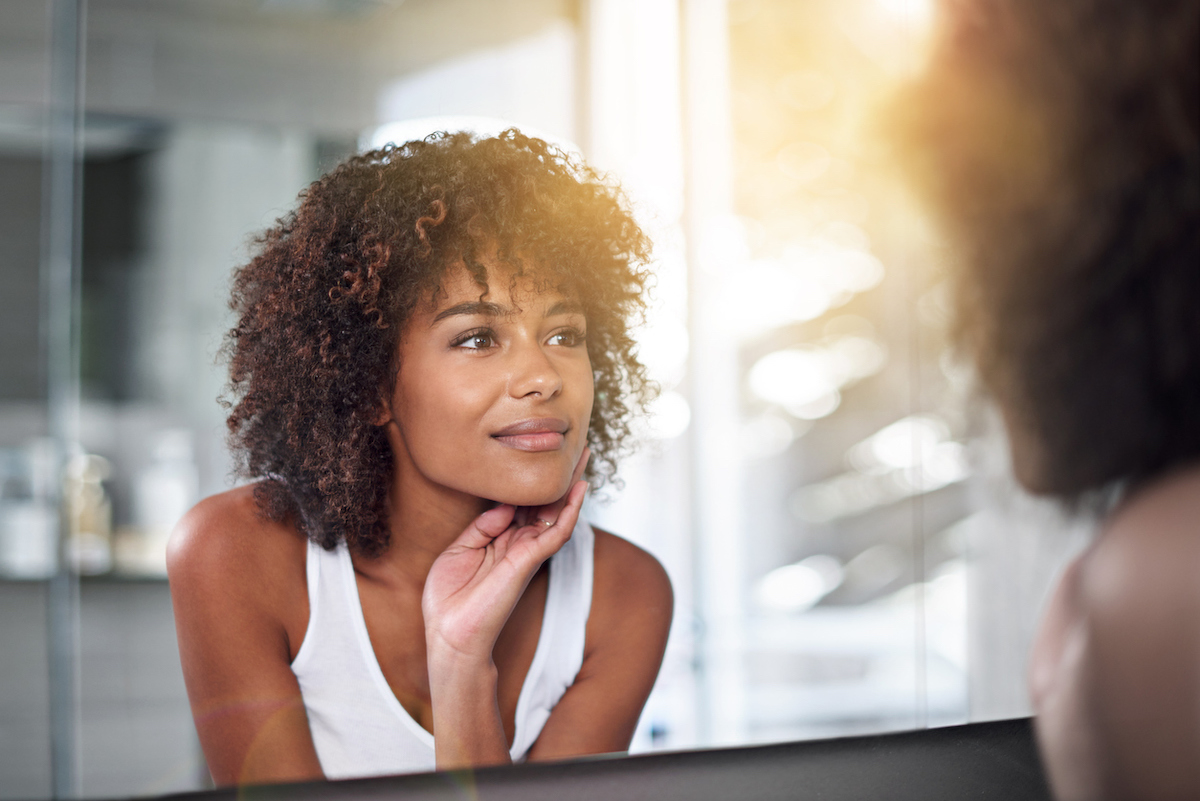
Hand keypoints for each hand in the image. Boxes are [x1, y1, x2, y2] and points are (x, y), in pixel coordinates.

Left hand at [422, 448, 590, 665]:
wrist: (449, 634)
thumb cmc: (449, 599)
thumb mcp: (458, 551)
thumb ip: (482, 526)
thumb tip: (505, 504)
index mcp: (499, 540)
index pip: (521, 503)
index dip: (530, 480)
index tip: (536, 452)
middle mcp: (517, 544)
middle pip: (544, 503)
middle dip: (559, 477)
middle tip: (574, 447)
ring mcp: (526, 552)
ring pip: (556, 513)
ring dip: (571, 485)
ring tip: (583, 457)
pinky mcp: (529, 561)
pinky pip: (556, 532)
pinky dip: (570, 510)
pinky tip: (579, 489)